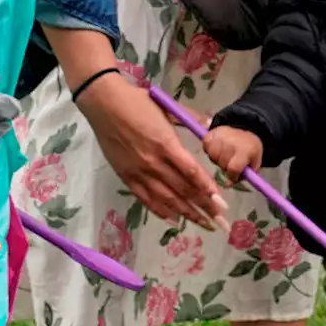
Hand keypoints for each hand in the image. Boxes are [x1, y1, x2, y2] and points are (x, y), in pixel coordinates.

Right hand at [79, 75, 229, 230]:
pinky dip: (160, 210)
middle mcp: (154, 162)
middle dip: (204, 207)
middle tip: (220, 221)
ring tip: (203, 224)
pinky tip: (173, 219)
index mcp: (166, 144)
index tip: (221, 202)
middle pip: (183, 190)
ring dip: (186, 213)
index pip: (192, 172)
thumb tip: (210, 124)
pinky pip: (146, 198)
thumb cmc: (138, 102)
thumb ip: (190, 118)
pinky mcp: (126, 176)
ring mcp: (139, 171)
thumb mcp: (168, 107)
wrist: (104, 103)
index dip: (207, 189)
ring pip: (167, 199)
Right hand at [203, 126, 263, 184]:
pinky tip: (217, 148)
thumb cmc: (250, 151)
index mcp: (245, 150)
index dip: (232, 175)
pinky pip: (206, 147)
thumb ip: (244, 176)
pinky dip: (209, 150)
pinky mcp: (211, 132)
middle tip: (230, 162)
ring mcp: (220, 135)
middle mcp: (232, 141)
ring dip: (217, 159)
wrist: (245, 132)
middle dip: (225, 167)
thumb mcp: (254, 164)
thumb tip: (227, 184)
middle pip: (222, 163)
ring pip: (212, 156)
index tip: (233, 175)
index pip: (234, 168)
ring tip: (224, 154)